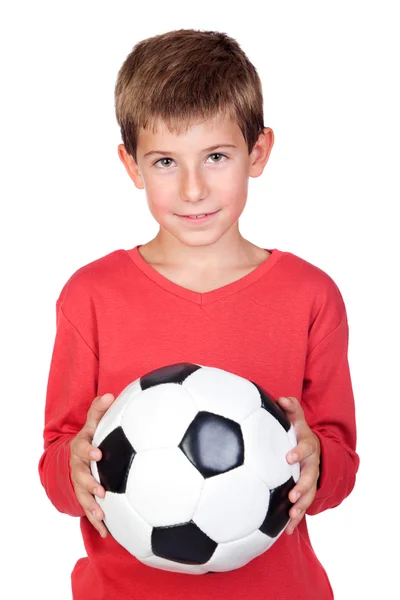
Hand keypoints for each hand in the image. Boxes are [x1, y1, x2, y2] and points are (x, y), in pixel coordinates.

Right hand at [69, 393, 114, 537]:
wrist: (79, 454)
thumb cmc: (93, 435)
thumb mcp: (94, 421)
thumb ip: (100, 409)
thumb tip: (110, 394)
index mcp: (81, 447)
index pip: (82, 447)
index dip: (89, 450)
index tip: (99, 452)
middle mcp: (78, 466)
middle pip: (80, 476)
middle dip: (89, 484)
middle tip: (101, 490)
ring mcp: (80, 483)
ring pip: (83, 496)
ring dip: (91, 506)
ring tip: (102, 516)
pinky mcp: (85, 496)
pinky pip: (90, 510)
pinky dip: (97, 522)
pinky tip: (107, 533)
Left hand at [276, 396, 320, 534]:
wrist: (313, 448)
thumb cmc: (297, 431)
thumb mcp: (296, 418)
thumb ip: (290, 407)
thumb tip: (281, 398)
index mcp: (307, 445)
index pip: (305, 448)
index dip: (298, 452)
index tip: (288, 457)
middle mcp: (311, 464)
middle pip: (310, 476)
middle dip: (303, 486)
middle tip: (292, 495)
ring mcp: (310, 479)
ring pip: (309, 495)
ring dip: (301, 506)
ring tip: (291, 515)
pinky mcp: (305, 492)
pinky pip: (302, 507)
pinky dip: (295, 519)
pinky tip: (286, 531)